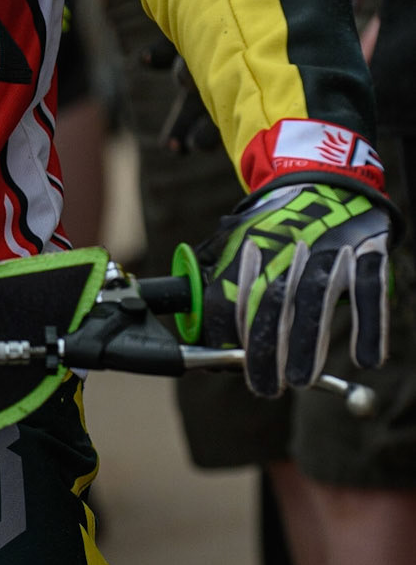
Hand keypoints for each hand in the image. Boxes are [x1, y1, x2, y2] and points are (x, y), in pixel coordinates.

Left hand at [199, 182, 389, 397]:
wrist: (324, 178)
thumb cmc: (273, 224)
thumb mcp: (234, 237)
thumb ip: (214, 276)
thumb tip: (194, 324)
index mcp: (248, 246)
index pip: (226, 294)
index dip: (221, 333)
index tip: (223, 363)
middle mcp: (286, 247)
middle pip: (270, 302)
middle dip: (265, 349)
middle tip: (265, 386)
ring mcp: (329, 250)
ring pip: (315, 300)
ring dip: (308, 344)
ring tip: (301, 380)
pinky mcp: (366, 253)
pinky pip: (369, 293)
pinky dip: (370, 327)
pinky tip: (364, 359)